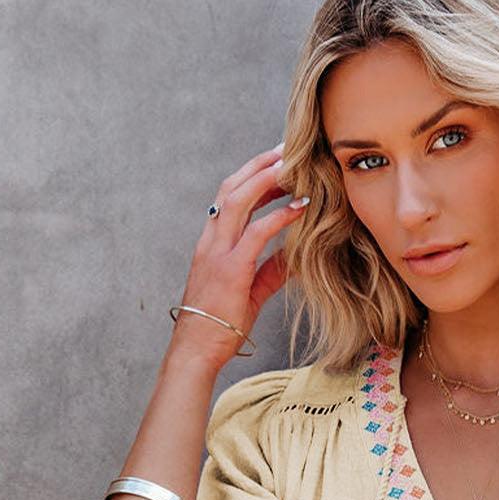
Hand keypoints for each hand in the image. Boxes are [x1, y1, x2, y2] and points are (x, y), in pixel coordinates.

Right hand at [169, 141, 310, 370]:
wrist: (197, 350)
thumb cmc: (220, 324)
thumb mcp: (250, 291)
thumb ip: (271, 269)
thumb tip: (297, 257)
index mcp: (212, 243)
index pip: (228, 196)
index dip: (251, 176)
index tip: (275, 163)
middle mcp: (212, 241)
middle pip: (231, 187)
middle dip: (259, 165)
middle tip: (287, 150)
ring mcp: (218, 253)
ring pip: (238, 200)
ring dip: (267, 179)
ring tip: (293, 167)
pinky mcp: (231, 269)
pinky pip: (256, 233)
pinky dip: (279, 217)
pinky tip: (301, 208)